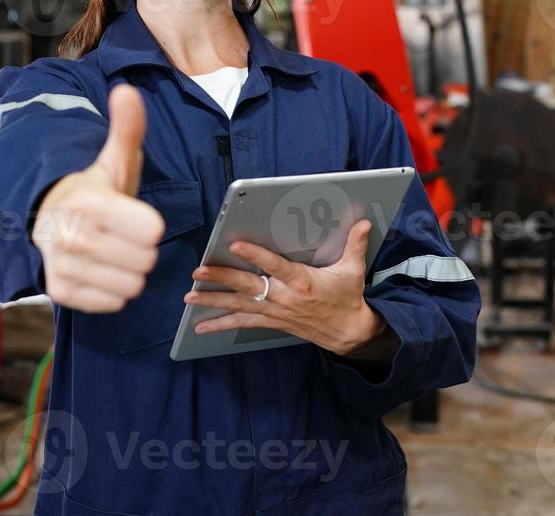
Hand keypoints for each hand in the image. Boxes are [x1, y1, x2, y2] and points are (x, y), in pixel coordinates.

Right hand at [32, 85, 164, 312]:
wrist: (51, 219)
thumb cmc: (95, 191)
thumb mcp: (114, 159)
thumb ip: (127, 127)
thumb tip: (127, 92)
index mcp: (86, 201)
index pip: (152, 231)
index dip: (150, 224)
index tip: (134, 216)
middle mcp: (67, 234)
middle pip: (144, 260)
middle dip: (141, 249)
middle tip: (123, 235)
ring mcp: (61, 265)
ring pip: (130, 285)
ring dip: (129, 271)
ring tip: (112, 251)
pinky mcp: (59, 292)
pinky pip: (112, 303)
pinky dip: (113, 291)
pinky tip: (100, 269)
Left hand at [185, 220, 385, 357]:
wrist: (348, 332)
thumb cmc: (347, 298)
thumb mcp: (353, 270)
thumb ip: (355, 244)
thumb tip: (364, 223)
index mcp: (302, 281)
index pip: (274, 265)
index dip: (255, 256)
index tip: (235, 245)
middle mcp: (284, 297)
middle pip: (247, 286)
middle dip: (221, 278)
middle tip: (199, 271)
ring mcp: (276, 311)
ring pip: (239, 305)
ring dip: (213, 301)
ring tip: (190, 297)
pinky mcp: (272, 321)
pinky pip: (242, 323)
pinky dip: (221, 324)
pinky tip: (201, 326)